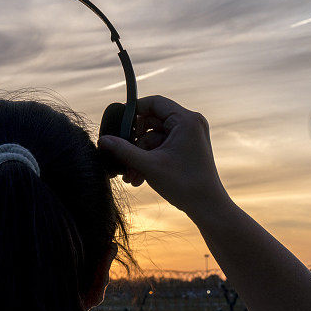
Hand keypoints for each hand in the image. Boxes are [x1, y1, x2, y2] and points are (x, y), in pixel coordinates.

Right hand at [98, 95, 230, 215]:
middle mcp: (190, 123)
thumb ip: (124, 150)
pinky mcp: (187, 147)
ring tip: (131, 177)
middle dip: (135, 144)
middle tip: (121, 158)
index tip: (117, 125)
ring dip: (140, 156)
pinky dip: (150, 159)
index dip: (133, 111)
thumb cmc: (184, 184)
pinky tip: (139, 178)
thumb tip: (102, 140)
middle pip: (152, 122)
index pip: (154, 103)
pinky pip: (162, 147)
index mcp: (186, 120)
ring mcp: (189, 136)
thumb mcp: (149, 165)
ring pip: (154, 138)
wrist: (207, 207)